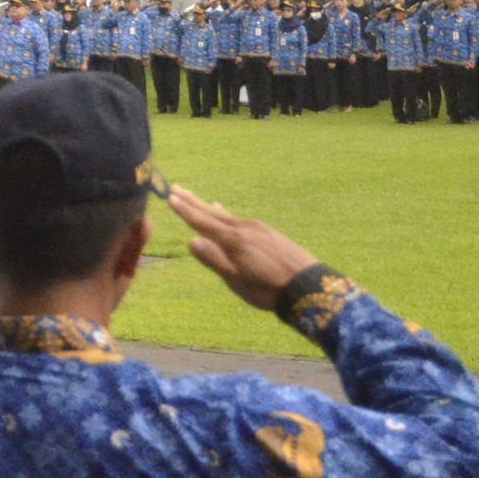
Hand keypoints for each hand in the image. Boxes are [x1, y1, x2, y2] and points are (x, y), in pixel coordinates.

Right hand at [169, 186, 319, 310]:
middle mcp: (244, 228)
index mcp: (233, 240)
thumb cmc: (268, 289)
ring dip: (207, 206)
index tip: (169, 197)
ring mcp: (258, 229)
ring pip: (226, 214)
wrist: (310, 287)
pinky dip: (225, 213)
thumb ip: (214, 260)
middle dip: (193, 201)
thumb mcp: (237, 281)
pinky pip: (239, 218)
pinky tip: (225, 212)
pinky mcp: (268, 233)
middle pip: (212, 212)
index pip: (203, 222)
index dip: (185, 211)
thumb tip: (191, 240)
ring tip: (194, 197)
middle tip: (176, 188)